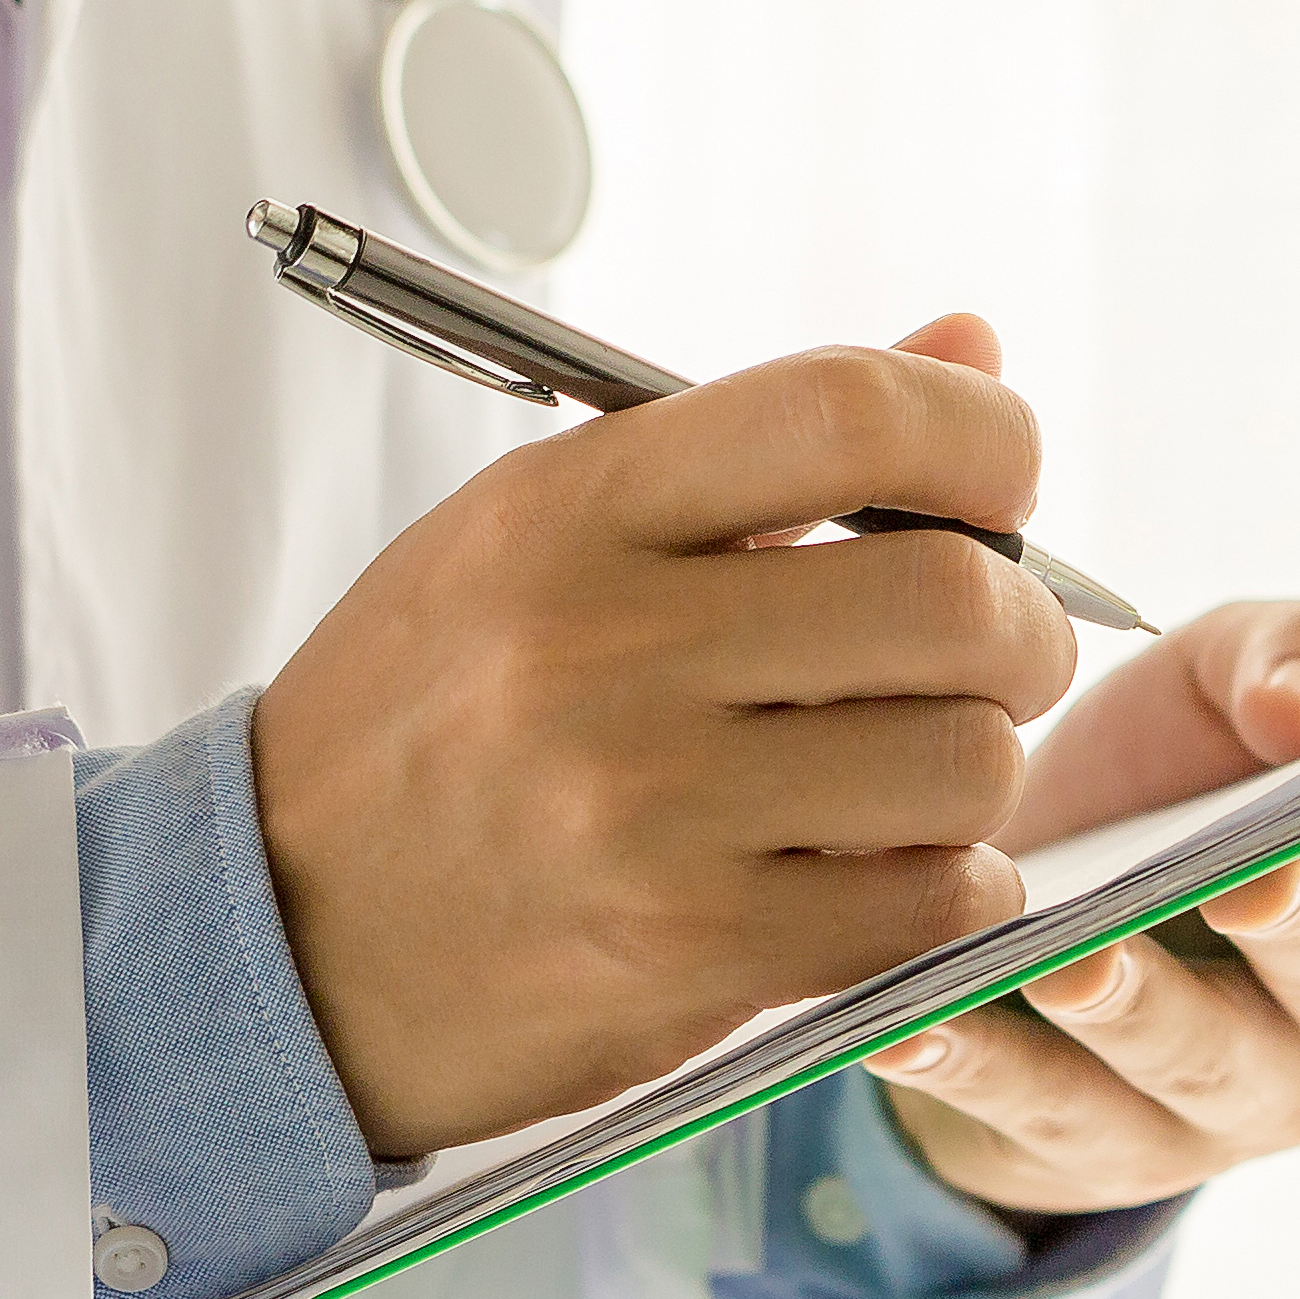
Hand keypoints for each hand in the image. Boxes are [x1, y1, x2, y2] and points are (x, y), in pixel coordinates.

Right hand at [250, 316, 1070, 1158]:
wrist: (277, 934)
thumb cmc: (431, 719)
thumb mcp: (545, 538)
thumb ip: (767, 450)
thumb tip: (972, 347)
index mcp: (568, 509)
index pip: (851, 413)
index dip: (982, 438)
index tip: (998, 483)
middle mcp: (602, 650)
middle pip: (953, 602)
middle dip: (1022, 631)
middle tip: (994, 657)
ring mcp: (642, 811)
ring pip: (964, 764)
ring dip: (979, 774)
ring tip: (910, 773)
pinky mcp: (683, 951)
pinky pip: (929, 904)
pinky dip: (953, 887)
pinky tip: (893, 871)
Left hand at [865, 611, 1299, 1218]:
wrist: (1017, 923)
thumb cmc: (1176, 782)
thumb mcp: (1235, 675)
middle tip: (1258, 880)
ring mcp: (1255, 1103)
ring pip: (1208, 1063)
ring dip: (1139, 1008)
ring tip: (1066, 959)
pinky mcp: (1112, 1156)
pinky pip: (1045, 1113)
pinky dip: (978, 1066)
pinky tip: (912, 1022)